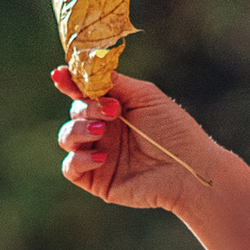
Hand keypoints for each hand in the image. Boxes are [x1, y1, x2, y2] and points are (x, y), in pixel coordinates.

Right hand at [54, 68, 218, 211]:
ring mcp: (97, 154)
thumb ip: (115, 83)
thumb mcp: (145, 97)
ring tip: (102, 131)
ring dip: (79, 130)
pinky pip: (70, 167)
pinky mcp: (97, 180)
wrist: (189, 168)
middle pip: (74, 112)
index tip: (60, 75)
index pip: (83, 93)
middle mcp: (103, 130)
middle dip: (86, 107)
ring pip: (67, 137)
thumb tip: (87, 70)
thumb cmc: (175, 130)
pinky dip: (79, 159)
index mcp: (113, 108)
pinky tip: (102, 157)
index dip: (68, 83)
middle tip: (111, 111)